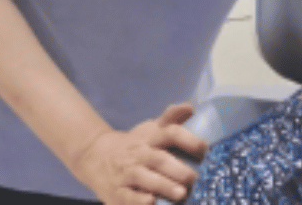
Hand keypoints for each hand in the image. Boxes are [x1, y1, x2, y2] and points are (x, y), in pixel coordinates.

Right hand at [72, 103, 208, 203]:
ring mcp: (127, 172)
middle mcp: (140, 154)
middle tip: (194, 178)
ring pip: (145, 178)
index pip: (170, 132)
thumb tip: (191, 107)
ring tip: (182, 194)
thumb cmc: (135, 144)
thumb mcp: (151, 128)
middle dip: (177, 168)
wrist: (97, 156)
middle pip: (159, 158)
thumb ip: (171, 118)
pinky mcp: (117, 192)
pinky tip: (151, 202)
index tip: (204, 149)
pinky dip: (139, 200)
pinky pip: (128, 196)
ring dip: (164, 185)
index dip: (188, 139)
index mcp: (151, 138)